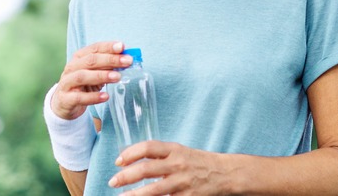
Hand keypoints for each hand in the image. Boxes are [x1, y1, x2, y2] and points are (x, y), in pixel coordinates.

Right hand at [51, 41, 132, 119]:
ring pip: (82, 76)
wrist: (65, 103)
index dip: (108, 47)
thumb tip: (127, 60)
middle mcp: (71, 68)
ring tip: (117, 77)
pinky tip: (106, 96)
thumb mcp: (96, 72)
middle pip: (90, 61)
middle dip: (110, 60)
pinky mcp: (66, 99)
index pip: (94, 48)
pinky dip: (93, 97)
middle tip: (127, 61)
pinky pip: (79, 97)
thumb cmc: (84, 84)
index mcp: (79, 57)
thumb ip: (109, 65)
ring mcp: (67, 83)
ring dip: (101, 75)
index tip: (122, 47)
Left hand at [108, 141, 227, 194]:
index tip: (118, 161)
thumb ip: (159, 155)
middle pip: (146, 169)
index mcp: (175, 150)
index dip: (130, 153)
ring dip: (134, 195)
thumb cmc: (198, 161)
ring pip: (153, 191)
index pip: (148, 147)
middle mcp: (178, 165)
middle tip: (113, 181)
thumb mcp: (180, 151)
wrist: (224, 173)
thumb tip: (130, 160)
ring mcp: (182, 183)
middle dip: (125, 177)